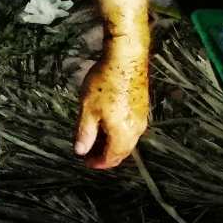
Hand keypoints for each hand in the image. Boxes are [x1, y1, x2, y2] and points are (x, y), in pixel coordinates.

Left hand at [73, 37, 148, 168]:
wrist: (126, 59)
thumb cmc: (105, 83)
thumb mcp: (88, 109)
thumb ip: (84, 132)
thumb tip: (81, 151)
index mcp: (122, 134)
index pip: (111, 158)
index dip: (97, 162)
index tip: (85, 161)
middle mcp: (136, 130)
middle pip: (121, 152)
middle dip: (105, 155)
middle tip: (89, 151)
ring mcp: (141, 118)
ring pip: (127, 140)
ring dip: (112, 143)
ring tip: (95, 137)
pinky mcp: (142, 107)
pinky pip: (131, 128)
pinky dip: (119, 132)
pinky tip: (107, 123)